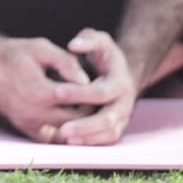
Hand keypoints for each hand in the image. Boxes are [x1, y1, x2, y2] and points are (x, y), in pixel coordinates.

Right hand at [0, 35, 94, 142]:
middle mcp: (34, 113)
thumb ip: (67, 63)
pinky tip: (70, 117)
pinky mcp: (23, 127)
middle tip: (102, 101)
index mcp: (41, 92)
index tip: (104, 86)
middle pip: (77, 121)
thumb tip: (87, 81)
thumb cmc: (11, 52)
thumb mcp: (41, 48)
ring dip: (78, 124)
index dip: (96, 96)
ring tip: (87, 109)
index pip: (82, 102)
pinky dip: (63, 130)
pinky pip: (51, 137)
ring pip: (65, 133)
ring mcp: (27, 123)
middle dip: (90, 112)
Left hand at [54, 29, 136, 145]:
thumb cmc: (104, 56)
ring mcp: (123, 117)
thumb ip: (88, 39)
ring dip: (86, 138)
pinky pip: (106, 140)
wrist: (120, 72)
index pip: (102, 92)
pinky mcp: (116, 127)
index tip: (58, 92)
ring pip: (108, 133)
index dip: (80, 93)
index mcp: (120, 83)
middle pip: (108, 119)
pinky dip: (90, 143)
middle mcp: (125, 103)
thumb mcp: (99, 41)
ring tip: (63, 138)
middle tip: (62, 129)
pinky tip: (69, 143)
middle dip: (84, 125)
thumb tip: (74, 45)